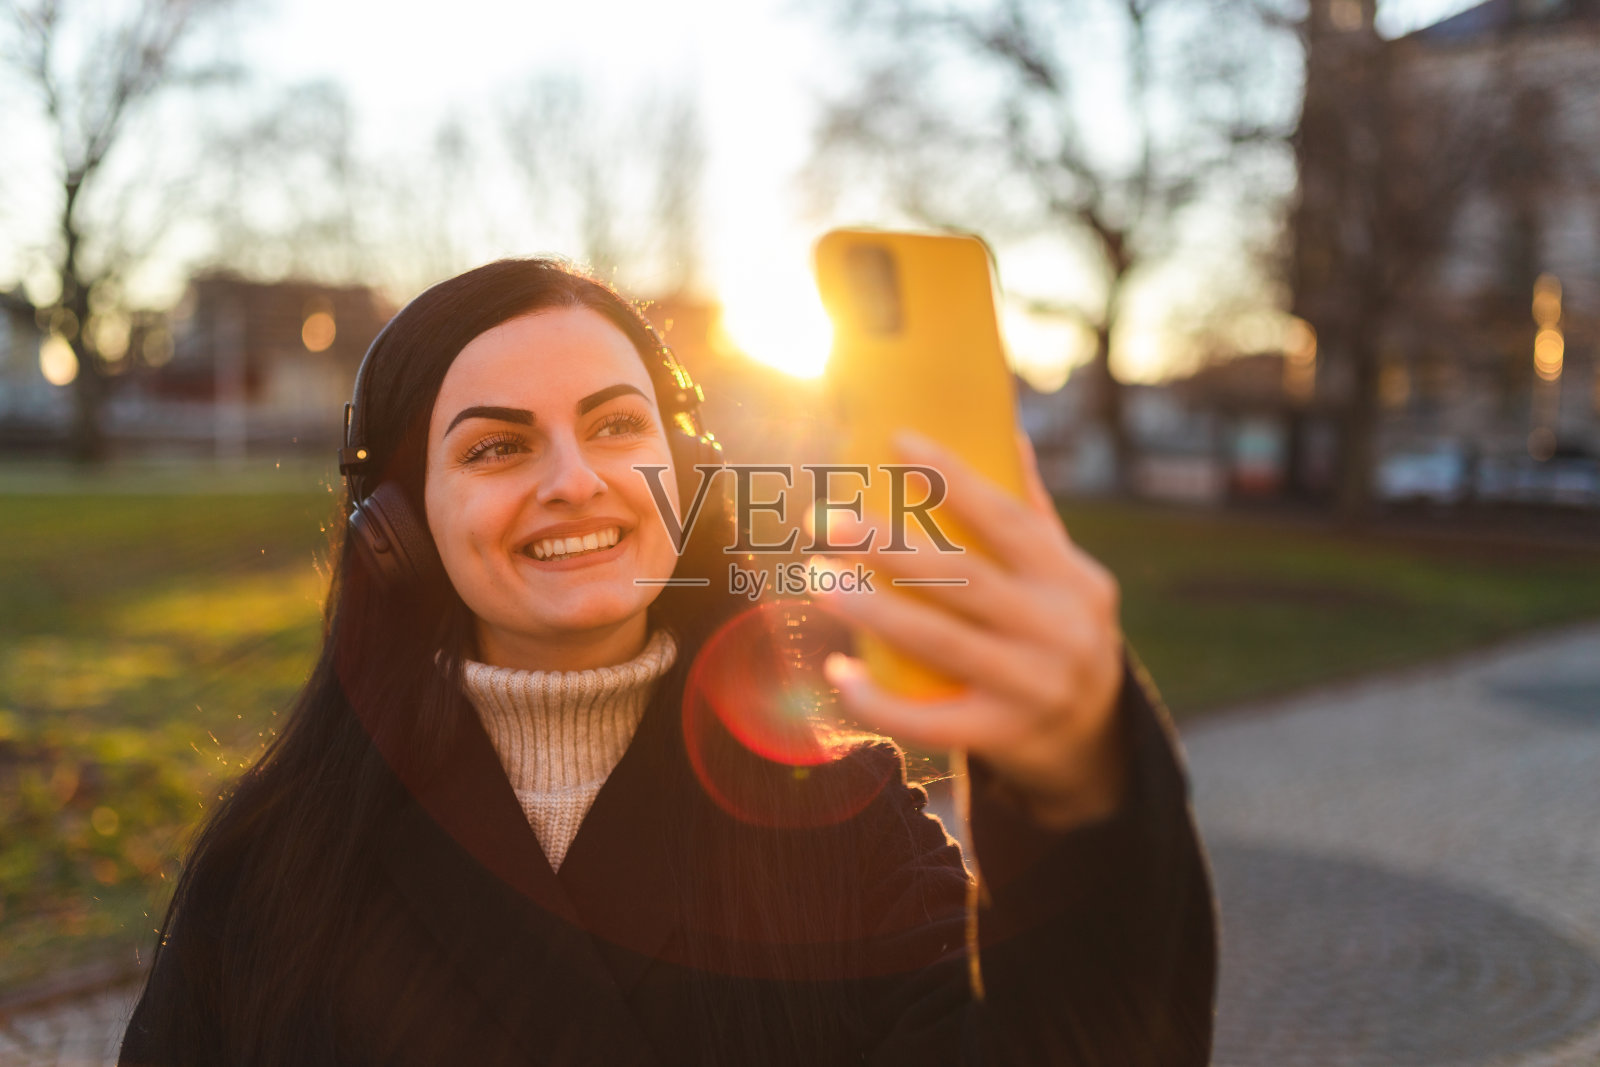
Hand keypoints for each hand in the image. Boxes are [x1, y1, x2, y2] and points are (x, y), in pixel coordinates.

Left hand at [817, 430, 1126, 829]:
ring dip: (873, 611)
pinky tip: (837, 672)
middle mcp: (1058, 629)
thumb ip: (1034, 511)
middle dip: (890, 547)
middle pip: (965, 578)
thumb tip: (1008, 429)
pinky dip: (880, 700)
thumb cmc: (1060, 633)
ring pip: (941, 642)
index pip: (1008, 518)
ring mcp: (1033, 686)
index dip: (954, 478)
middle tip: (826, 518)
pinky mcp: (1003, 735)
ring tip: (817, 579)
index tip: (898, 441)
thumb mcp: (1066, 576)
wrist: (1095, 739)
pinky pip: (932, 720)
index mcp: (1071, 578)